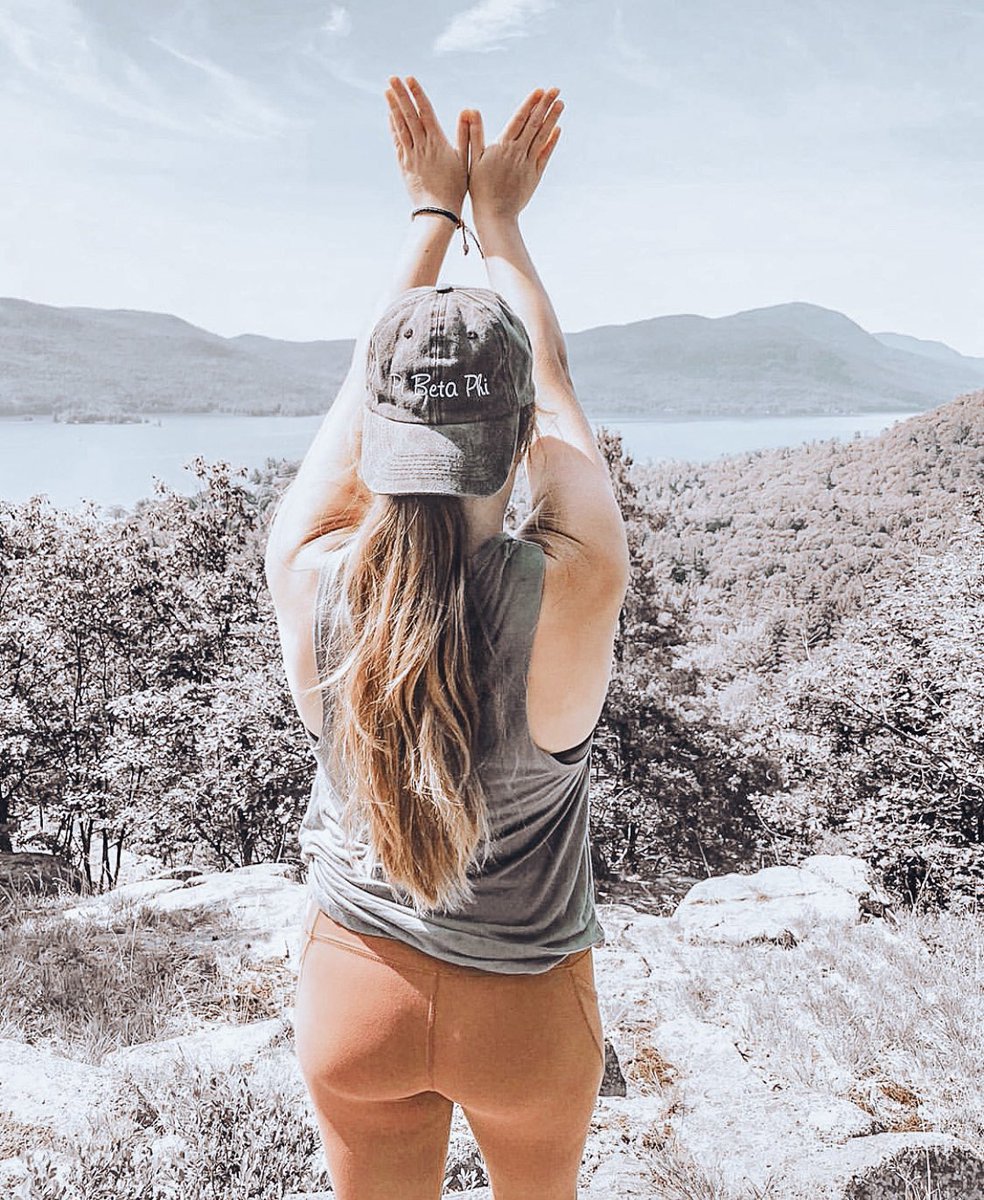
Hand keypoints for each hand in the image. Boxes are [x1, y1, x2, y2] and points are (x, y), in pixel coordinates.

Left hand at [385, 75, 468, 214]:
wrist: (438, 211)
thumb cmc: (456, 187)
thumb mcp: (465, 160)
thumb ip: (465, 134)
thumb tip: (468, 111)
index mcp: (437, 142)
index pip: (425, 112)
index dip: (417, 94)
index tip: (410, 79)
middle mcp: (421, 146)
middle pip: (409, 115)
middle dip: (400, 94)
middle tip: (392, 77)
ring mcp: (411, 155)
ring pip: (400, 126)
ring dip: (393, 107)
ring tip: (387, 90)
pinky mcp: (405, 164)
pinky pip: (398, 141)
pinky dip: (394, 127)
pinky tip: (390, 116)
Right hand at [465, 86, 563, 220]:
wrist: (495, 214)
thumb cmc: (479, 188)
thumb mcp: (472, 159)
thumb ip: (473, 133)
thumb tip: (469, 110)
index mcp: (503, 146)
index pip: (519, 119)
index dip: (530, 103)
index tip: (540, 90)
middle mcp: (518, 152)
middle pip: (534, 124)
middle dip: (545, 105)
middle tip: (556, 89)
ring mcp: (528, 163)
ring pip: (542, 137)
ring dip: (552, 119)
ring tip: (561, 103)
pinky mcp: (535, 175)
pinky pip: (545, 155)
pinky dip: (552, 141)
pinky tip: (557, 130)